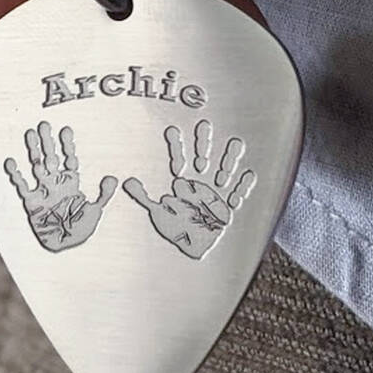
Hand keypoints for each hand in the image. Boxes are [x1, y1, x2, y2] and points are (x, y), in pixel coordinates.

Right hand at [5, 121, 116, 251]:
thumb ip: (104, 194)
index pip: (69, 159)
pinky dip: (16, 174)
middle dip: (48, 142)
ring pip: (36, 166)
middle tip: (44, 125)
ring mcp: (43, 191)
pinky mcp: (31, 203)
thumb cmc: (80, 229)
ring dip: (33, 151)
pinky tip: (11, 161)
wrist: (65, 246)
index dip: (68, 145)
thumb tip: (113, 178)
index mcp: (71, 183)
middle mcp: (56, 183)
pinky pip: (22, 186)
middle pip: (51, 158)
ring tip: (30, 134)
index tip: (66, 130)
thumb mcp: (96, 210)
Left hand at [123, 120, 254, 259]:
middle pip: (204, 153)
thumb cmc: (175, 228)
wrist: (193, 247)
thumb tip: (126, 182)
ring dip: (228, 158)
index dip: (176, 144)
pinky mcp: (229, 204)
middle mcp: (200, 180)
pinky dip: (243, 184)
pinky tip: (246, 174)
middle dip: (204, 141)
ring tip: (233, 146)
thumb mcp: (156, 212)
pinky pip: (240, 190)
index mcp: (182, 179)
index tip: (171, 130)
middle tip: (204, 126)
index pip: (178, 155)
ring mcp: (216, 189)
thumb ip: (142, 196)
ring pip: (225, 166)